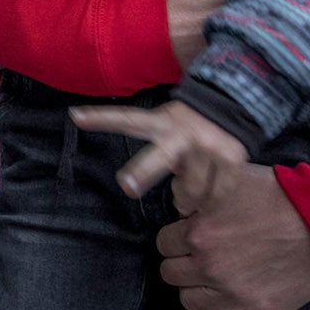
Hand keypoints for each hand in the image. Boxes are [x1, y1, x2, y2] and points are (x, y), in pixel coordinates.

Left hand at [68, 100, 247, 202]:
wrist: (234, 107)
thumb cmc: (188, 127)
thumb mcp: (165, 124)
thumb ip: (153, 151)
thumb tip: (140, 169)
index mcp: (160, 123)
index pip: (127, 121)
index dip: (101, 119)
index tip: (74, 116)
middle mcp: (182, 135)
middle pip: (159, 159)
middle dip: (142, 172)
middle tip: (126, 186)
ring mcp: (208, 148)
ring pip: (189, 193)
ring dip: (188, 198)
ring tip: (191, 186)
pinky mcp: (232, 160)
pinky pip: (215, 197)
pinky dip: (211, 201)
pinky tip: (211, 190)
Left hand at [154, 163, 309, 309]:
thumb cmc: (278, 195)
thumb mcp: (227, 176)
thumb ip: (192, 187)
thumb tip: (173, 199)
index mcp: (198, 233)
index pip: (163, 243)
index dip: (176, 237)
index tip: (189, 234)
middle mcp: (210, 266)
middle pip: (171, 273)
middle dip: (182, 262)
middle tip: (200, 254)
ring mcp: (234, 294)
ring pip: (189, 301)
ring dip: (196, 290)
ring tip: (211, 277)